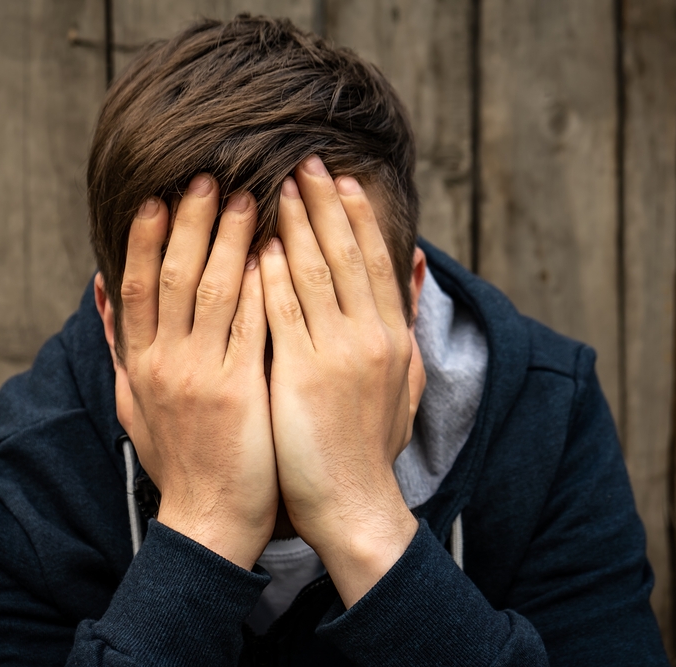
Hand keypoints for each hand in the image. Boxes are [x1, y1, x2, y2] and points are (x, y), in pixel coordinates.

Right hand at [118, 175, 276, 568]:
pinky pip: (249, 325)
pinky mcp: (240, 390)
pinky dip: (258, 284)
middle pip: (172, 277)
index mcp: (138, 364)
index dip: (143, 239)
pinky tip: (271, 250)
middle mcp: (164, 363)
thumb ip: (117, 346)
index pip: (137, 286)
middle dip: (187, 223)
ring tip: (243, 196)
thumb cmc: (177, 459)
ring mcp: (201, 375)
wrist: (208, 519)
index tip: (155, 197)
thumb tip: (99, 290)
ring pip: (212, 291)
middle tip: (204, 176)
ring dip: (226, 239)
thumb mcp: (130, 403)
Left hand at [259, 156, 419, 606]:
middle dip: (322, 203)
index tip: (338, 178)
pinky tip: (256, 244)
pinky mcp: (301, 375)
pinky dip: (271, 275)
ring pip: (314, 273)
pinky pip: (283, 312)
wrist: (355, 504)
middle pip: (346, 255)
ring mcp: (337, 354)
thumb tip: (419, 268)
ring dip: (294, 226)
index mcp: (392, 336)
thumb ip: (409, 322)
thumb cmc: (372, 445)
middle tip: (302, 160)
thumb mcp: (405, 381)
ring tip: (274, 186)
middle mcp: (370, 336)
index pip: (375, 261)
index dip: (357, 216)